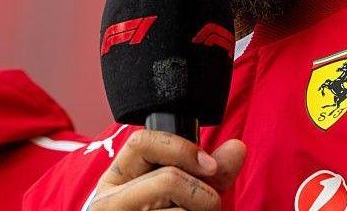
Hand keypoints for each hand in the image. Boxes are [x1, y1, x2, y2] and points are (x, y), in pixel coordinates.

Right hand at [88, 130, 244, 210]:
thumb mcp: (181, 193)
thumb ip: (208, 173)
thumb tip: (237, 148)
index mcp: (116, 179)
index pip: (141, 142)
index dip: (181, 149)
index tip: (209, 166)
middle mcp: (109, 202)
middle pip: (168, 179)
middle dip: (204, 193)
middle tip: (207, 207)